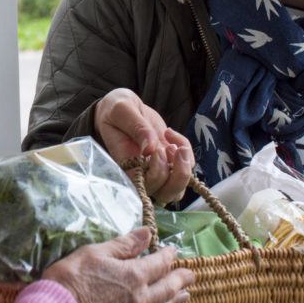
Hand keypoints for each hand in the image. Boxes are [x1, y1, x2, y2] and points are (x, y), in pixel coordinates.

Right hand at [43, 228, 194, 302]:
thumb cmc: (72, 277)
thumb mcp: (96, 252)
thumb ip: (124, 244)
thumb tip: (146, 233)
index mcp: (134, 275)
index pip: (159, 263)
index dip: (168, 256)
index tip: (174, 251)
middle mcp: (139, 300)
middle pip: (167, 288)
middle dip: (180, 279)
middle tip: (191, 275)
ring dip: (174, 301)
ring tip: (184, 296)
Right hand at [94, 88, 194, 203]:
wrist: (124, 109)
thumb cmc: (116, 110)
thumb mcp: (122, 111)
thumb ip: (136, 127)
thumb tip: (150, 148)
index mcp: (126, 166)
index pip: (145, 187)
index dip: (156, 175)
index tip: (156, 150)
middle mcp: (142, 174)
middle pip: (166, 193)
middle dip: (177, 175)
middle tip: (170, 148)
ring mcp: (158, 169)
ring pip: (178, 188)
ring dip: (184, 168)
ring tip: (177, 146)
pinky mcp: (169, 161)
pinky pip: (186, 165)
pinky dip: (185, 150)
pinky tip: (170, 134)